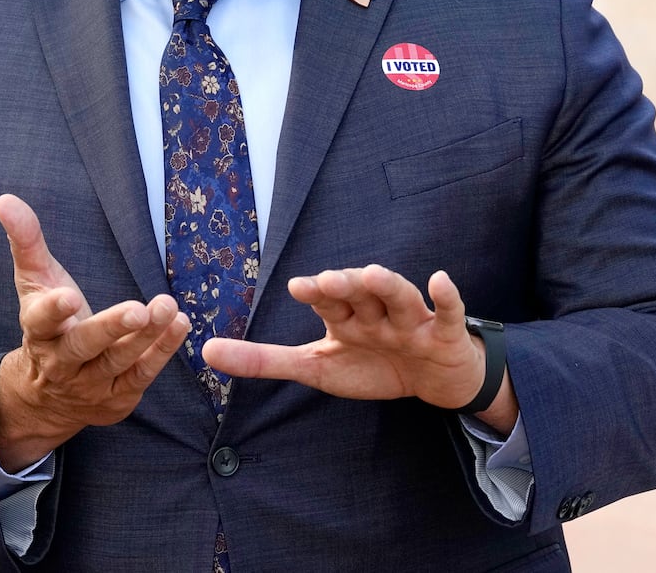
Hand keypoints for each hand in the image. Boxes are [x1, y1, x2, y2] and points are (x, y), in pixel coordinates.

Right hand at [0, 194, 190, 471]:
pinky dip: (162, 351)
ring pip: (119, 361)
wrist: (47, 398)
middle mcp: (62, 362)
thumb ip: (26, 241)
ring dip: (147, 337)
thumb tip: (5, 199)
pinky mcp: (117, 398)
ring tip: (167, 307)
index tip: (67, 296)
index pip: (41, 320)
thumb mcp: (35, 282)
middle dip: (111, 328)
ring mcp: (90, 384)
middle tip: (137, 311)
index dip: (53, 309)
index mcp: (38, 331)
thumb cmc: (48, 325)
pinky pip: (142, 374)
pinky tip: (179, 324)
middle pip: (85, 345)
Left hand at [203, 266, 518, 430]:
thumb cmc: (375, 366)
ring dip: (389, 284)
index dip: (316, 292)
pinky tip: (440, 281)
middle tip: (326, 281)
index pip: (328, 300)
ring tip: (374, 275)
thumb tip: (206, 352)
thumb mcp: (316, 368)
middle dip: (345, 284)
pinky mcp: (445, 334)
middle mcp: (377, 311)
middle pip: (360, 292)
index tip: (298, 287)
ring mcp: (413, 320)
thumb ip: (264, 360)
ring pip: (400, 296)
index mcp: (347, 317)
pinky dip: (447, 298)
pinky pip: (449, 313)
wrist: (435, 379)